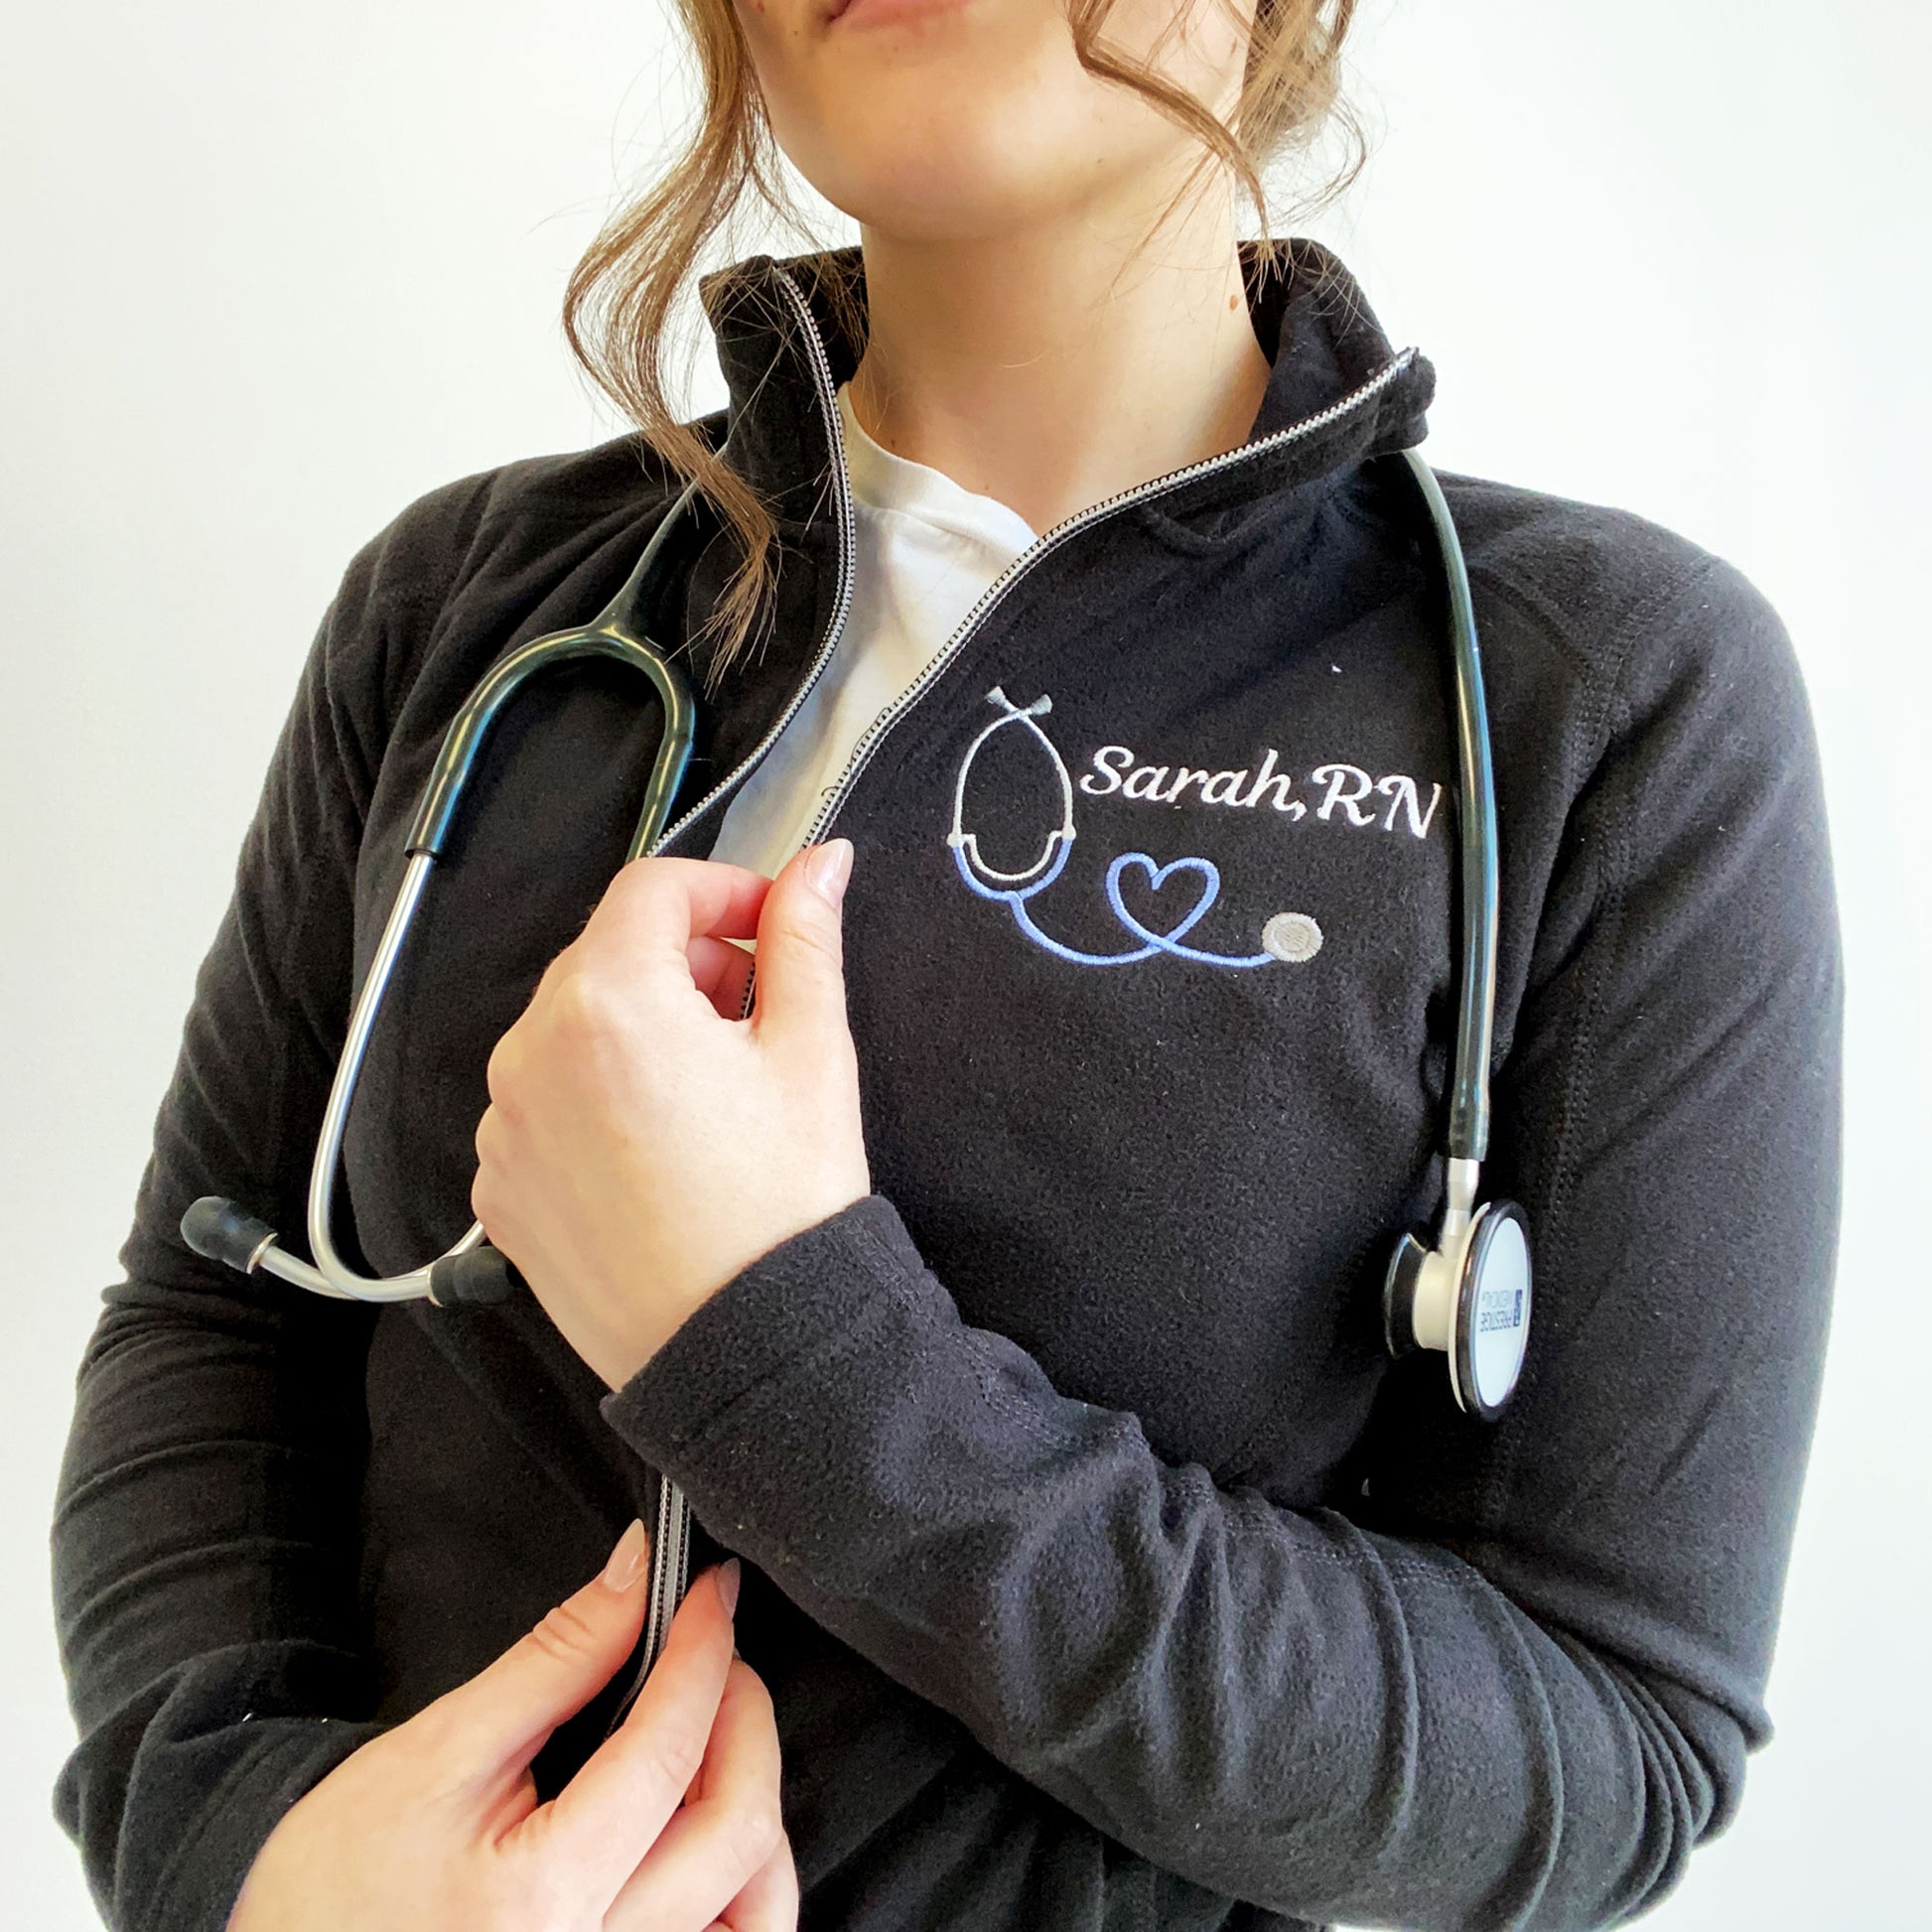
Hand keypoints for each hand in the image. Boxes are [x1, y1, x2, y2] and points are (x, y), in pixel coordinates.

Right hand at [228, 1523, 796, 1931]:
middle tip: (714, 1650)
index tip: (711, 1591)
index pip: (669, 1751)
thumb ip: (555, 1661)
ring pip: (758, 1907)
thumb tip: (639, 1572)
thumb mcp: (438, 1752)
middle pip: (737, 1828)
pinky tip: (712, 1827)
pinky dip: (744, 1884)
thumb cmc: (338, 1878)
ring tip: (719, 1733)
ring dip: (759, 1804)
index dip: (704, 1650)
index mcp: (541, 1898)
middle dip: (745, 1714)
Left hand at [472, 838, 870, 1388]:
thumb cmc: (784, 1209)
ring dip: (636, 1029)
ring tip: (709, 1090)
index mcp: (609, 1001)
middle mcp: (532, 1053)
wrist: (748, 1352)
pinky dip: (592, 1100)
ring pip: (568, 1029)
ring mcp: (503, 1126)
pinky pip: (540, 1105)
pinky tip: (659, 1146)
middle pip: (604, 955)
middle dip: (681, 963)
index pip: (652, 889)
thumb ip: (804, 938)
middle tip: (752, 1014)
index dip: (721, 892)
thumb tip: (819, 862)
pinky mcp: (497, 1189)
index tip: (766, 927)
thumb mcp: (812, 1054)